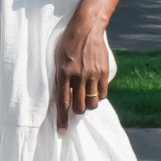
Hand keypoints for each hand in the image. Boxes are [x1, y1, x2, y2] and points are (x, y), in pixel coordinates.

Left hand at [53, 4, 113, 131]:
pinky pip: (102, 94)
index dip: (62, 121)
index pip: (63, 103)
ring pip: (92, 103)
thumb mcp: (57, 59)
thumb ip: (59, 79)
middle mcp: (78, 76)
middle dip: (77, 112)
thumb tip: (59, 98)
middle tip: (76, 108)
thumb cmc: (67, 43)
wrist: (86, 27)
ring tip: (85, 99)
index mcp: (63, 73)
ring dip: (88, 105)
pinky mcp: (104, 72)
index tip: (61, 133)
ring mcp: (93, 74)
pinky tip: (94, 92)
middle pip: (79, 107)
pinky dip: (98, 97)